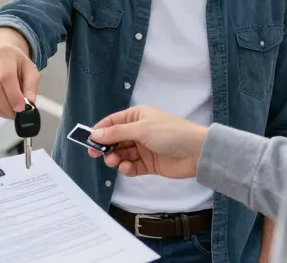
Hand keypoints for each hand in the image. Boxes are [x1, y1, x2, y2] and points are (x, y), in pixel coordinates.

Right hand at [0, 44, 39, 118]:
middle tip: (16, 114)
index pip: (7, 77)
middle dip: (7, 107)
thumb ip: (31, 86)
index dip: (14, 95)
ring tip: (9, 112)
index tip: (21, 108)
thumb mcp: (30, 70)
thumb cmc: (15, 64)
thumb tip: (30, 102)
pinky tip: (0, 108)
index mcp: (5, 54)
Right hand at [86, 105, 208, 178]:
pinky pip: (132, 166)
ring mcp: (143, 148)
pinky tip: (128, 168)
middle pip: (115, 140)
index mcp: (137, 117)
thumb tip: (95, 134)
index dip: (99, 131)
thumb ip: (116, 133)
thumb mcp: (141, 129)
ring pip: (122, 154)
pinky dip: (127, 168)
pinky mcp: (149, 163)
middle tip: (97, 155)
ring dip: (116, 159)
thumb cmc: (170, 133)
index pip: (112, 123)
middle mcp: (139, 131)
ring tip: (115, 162)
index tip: (88, 142)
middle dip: (106, 147)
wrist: (197, 152)